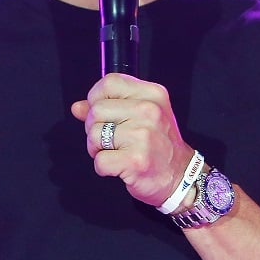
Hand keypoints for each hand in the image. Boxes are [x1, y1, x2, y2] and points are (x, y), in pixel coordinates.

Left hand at [70, 73, 194, 206]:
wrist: (181, 177)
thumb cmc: (160, 145)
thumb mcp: (142, 116)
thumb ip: (109, 107)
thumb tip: (77, 107)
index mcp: (152, 94)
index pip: (109, 82)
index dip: (96, 98)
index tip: (102, 113)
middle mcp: (149, 111)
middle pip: (96, 111)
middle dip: (94, 128)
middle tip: (111, 140)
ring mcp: (143, 136)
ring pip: (94, 135)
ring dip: (97, 149)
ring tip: (116, 153)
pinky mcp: (136, 160)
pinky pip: (100, 160)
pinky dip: (103, 168)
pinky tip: (119, 167)